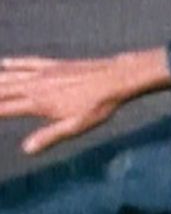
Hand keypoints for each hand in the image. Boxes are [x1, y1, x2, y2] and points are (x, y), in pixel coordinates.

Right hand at [0, 49, 170, 153]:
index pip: (1, 108)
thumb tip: (26, 150)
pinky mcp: (52, 65)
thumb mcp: (76, 127)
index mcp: (36, 103)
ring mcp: (41, 73)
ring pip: (7, 76)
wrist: (115, 79)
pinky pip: (26, 63)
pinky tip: (3, 64)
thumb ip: (50, 136)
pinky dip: (11, 64)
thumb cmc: (98, 107)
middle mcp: (33, 86)